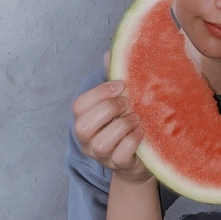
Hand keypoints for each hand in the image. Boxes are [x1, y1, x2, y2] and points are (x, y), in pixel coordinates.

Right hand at [72, 51, 151, 183]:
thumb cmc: (126, 123)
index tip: (122, 85)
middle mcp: (87, 139)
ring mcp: (101, 155)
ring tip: (136, 119)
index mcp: (84, 119)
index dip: (100, 93)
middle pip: (83, 125)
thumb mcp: (119, 100)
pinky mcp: (118, 166)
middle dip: (110, 109)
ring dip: (123, 126)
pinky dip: (133, 140)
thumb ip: (112, 80)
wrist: (139, 157)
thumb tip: (110, 53)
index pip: (79, 105)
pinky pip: (120, 155)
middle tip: (128, 104)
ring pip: (102, 143)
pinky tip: (141, 132)